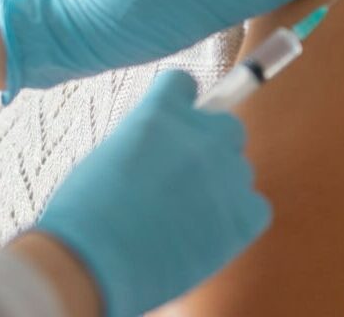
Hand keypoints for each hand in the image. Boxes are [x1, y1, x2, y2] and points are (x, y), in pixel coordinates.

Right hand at [35, 70, 269, 316]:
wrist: (96, 260)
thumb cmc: (88, 210)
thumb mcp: (112, 151)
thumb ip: (149, 139)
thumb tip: (164, 151)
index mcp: (162, 109)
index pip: (185, 83)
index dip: (179, 105)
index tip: (173, 125)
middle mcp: (201, 133)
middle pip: (228, 126)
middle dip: (211, 146)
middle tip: (184, 177)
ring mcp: (225, 173)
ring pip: (239, 169)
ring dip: (220, 186)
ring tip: (187, 217)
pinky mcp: (243, 216)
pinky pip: (255, 208)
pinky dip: (237, 220)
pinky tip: (207, 235)